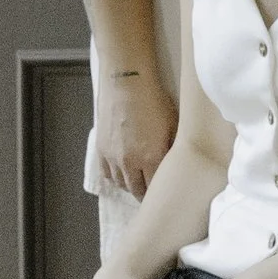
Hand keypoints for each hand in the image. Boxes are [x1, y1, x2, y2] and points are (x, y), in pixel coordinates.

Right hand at [96, 69, 176, 198]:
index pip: (156, 187)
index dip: (162, 193)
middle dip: (146, 194)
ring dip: (131, 186)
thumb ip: (173, 149)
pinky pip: (107, 174)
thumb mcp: (173, 126)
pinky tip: (124, 174)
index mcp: (151, 158)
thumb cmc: (155, 101)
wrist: (126, 83)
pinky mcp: (100, 149)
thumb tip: (176, 164)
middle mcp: (130, 162)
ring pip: (121, 184)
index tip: (166, 195)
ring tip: (139, 184)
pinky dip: (116, 178)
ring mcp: (112, 157)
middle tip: (153, 196)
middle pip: (137, 190)